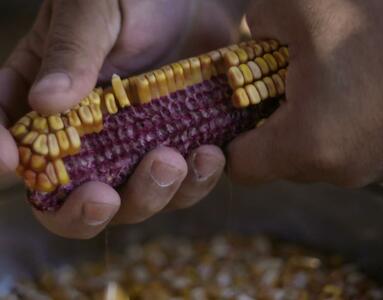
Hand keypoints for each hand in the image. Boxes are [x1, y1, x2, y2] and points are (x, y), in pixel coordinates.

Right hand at [0, 0, 241, 237]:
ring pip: (131, 202)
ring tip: (172, 161)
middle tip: (103, 197)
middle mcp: (88, 134)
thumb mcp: (95, 8)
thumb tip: (45, 102)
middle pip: (69, 199)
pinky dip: (195, 182)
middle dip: (82, 212)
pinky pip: (183, 185)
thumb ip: (71, 51)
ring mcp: (136, 147)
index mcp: (47, 96)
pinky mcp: (177, 148)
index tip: (12, 163)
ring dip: (149, 196)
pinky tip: (209, 156)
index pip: (11, 135)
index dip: (5, 157)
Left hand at [229, 0, 382, 185]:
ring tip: (314, 77)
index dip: (229, 136)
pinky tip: (342, 84)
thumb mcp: (308, 3)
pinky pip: (336, 146)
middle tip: (271, 82)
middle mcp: (337, 170)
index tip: (234, 105)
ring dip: (298, 118)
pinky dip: (328, 120)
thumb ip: (259, 20)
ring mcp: (367, 168)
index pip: (241, 166)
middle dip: (265, 121)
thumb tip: (251, 35)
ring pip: (305, 153)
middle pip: (273, 160)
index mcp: (308, 144)